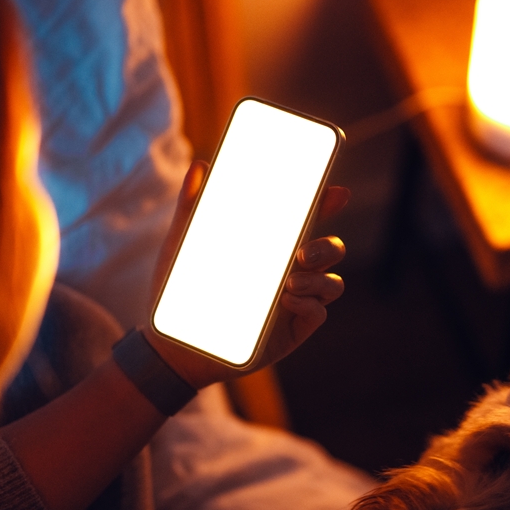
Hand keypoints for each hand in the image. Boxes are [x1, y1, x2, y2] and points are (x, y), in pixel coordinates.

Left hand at [144, 160, 348, 389]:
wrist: (172, 343)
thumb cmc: (179, 290)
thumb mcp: (181, 244)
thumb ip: (191, 206)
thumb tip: (199, 167)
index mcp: (271, 246)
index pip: (308, 219)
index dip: (327, 203)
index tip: (336, 192)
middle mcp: (290, 271)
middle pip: (332, 250)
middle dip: (329, 246)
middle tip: (303, 250)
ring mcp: (295, 301)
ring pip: (332, 282)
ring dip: (319, 277)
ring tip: (288, 282)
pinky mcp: (294, 329)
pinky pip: (318, 312)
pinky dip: (309, 303)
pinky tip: (285, 301)